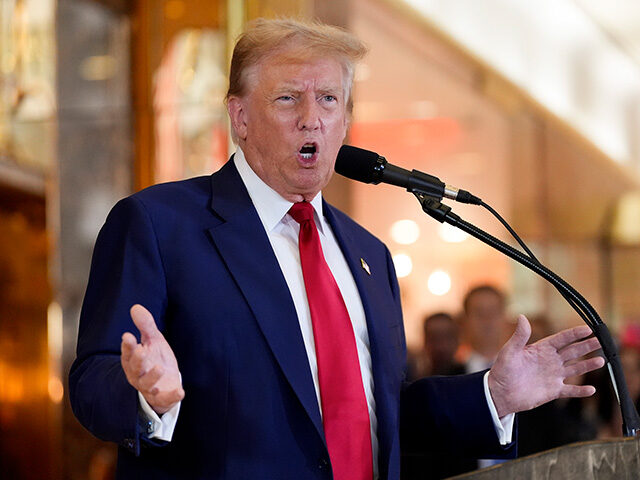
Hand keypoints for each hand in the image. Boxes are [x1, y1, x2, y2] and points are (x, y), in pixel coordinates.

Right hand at [121, 304, 184, 414]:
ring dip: (152, 377)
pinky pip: (165, 399)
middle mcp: (138, 375)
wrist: (166, 382)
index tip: (128, 336)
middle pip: (135, 369)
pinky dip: (172, 396)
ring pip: (147, 385)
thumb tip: (136, 307)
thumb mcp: (153, 340)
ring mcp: (149, 388)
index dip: (127, 346)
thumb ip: (146, 325)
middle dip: (137, 360)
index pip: (128, 353)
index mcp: (133, 361)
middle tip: (141, 350)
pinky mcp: (162, 398)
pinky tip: (180, 391)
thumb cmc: (155, 359)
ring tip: (159, 368)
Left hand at [488, 314, 604, 417]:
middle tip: (600, 341)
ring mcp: (553, 376)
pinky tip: (591, 390)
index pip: (561, 339)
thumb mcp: (510, 351)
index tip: (588, 329)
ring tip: (601, 361)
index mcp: (541, 350)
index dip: (574, 334)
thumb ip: (519, 336)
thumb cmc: (502, 371)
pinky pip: (570, 390)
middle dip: (586, 346)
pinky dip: (580, 391)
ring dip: (588, 365)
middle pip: (572, 351)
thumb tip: (522, 317)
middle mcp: (549, 361)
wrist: (499, 393)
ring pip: (575, 369)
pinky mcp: (553, 391)